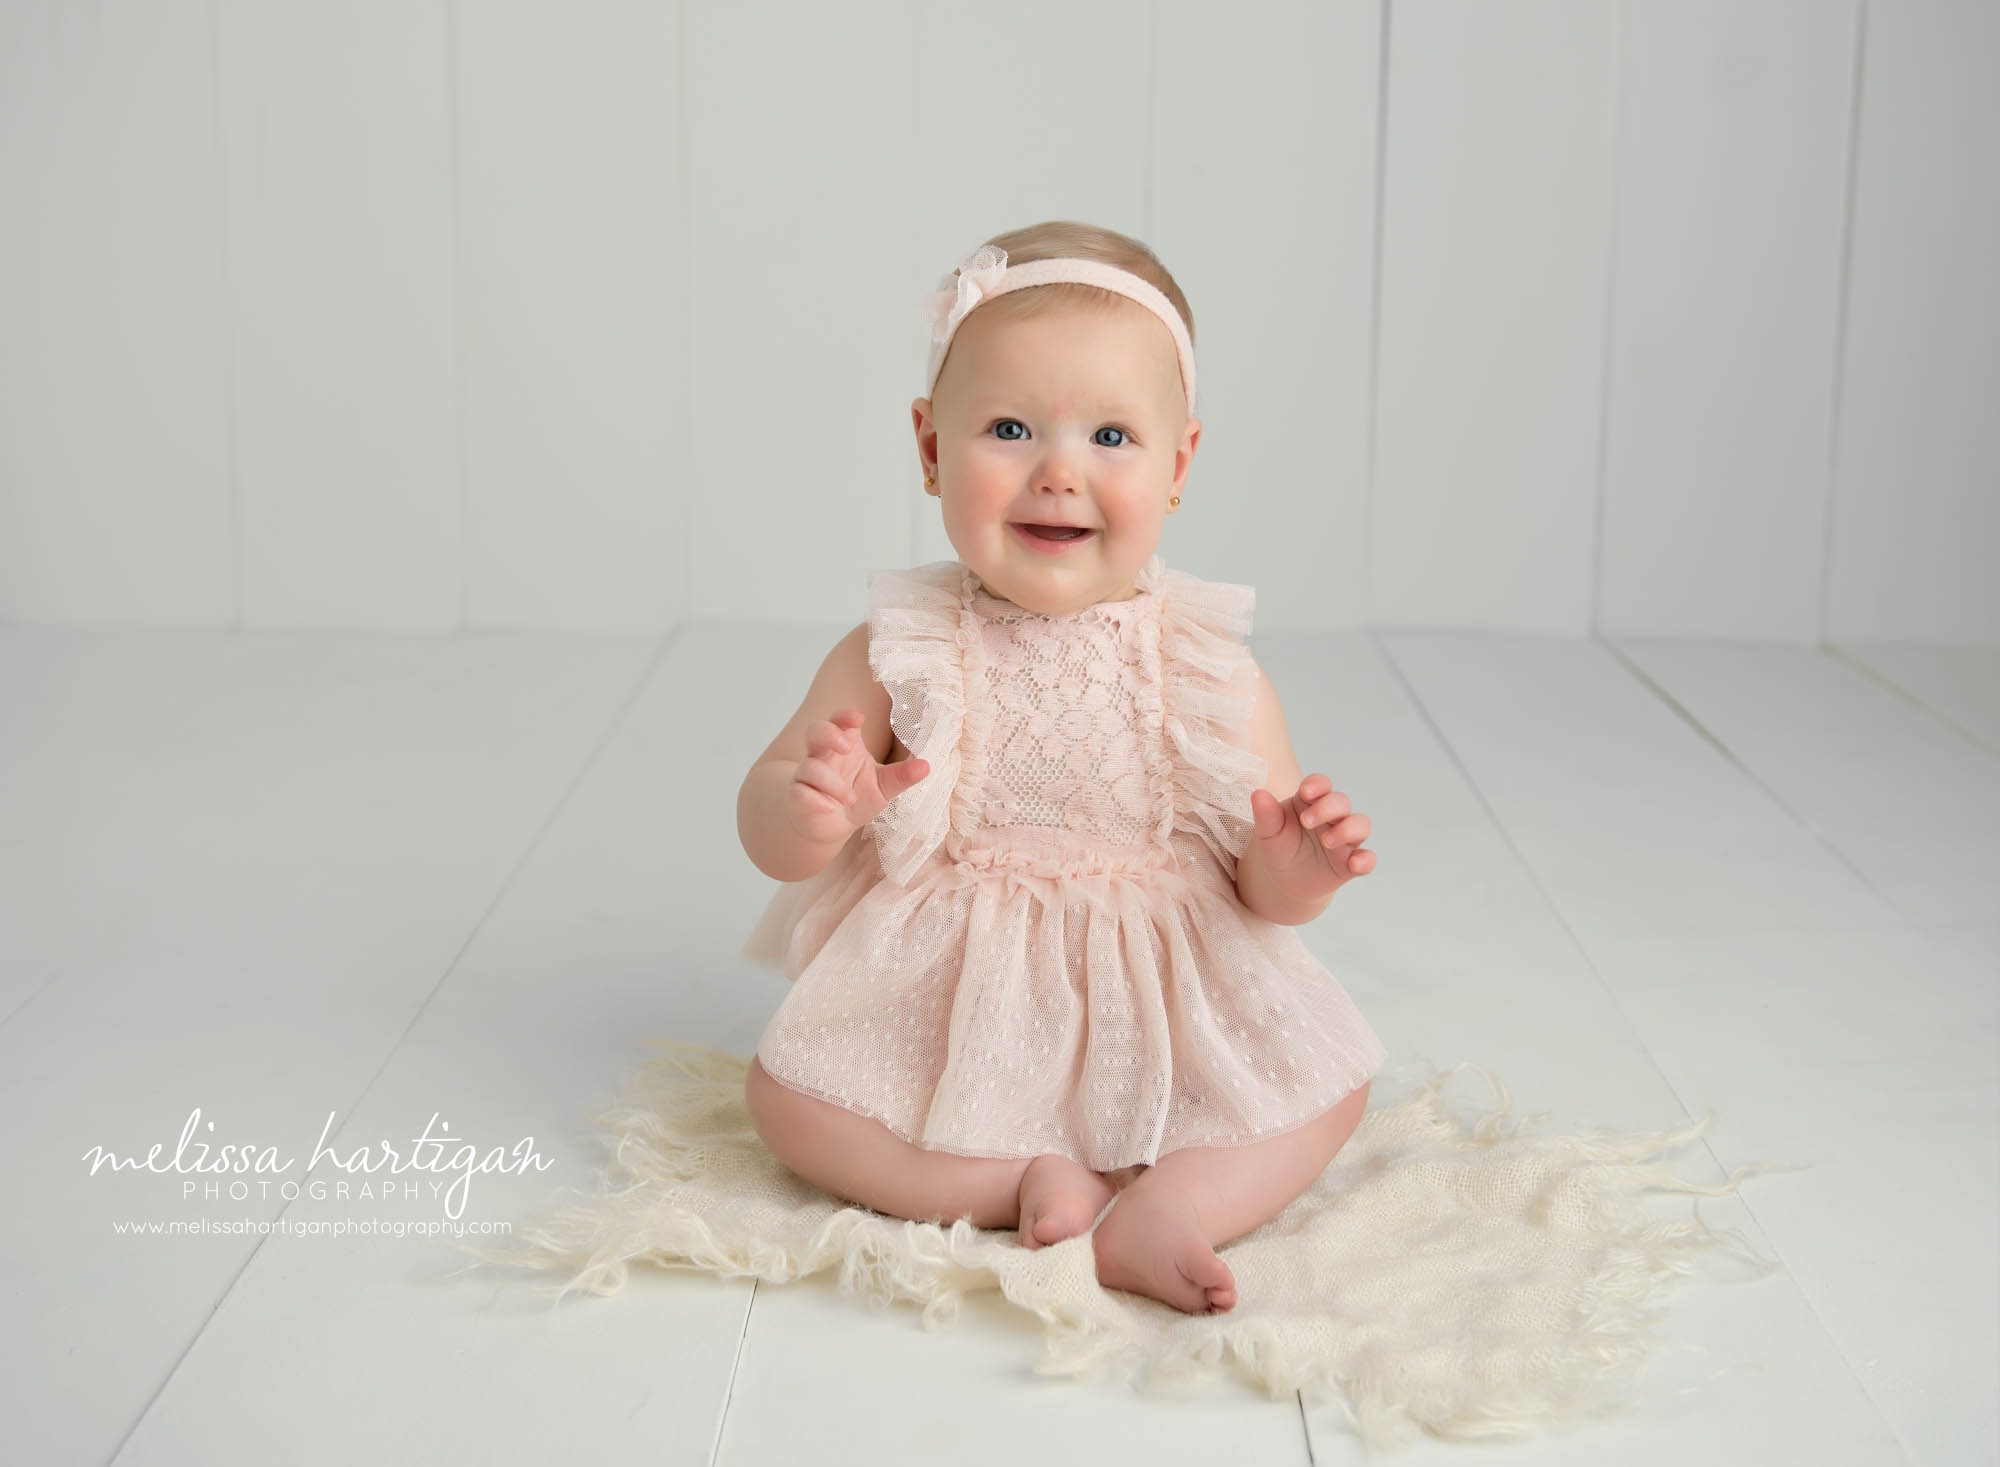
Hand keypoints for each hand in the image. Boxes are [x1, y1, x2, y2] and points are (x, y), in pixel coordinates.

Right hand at [787, 707, 930, 846]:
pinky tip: (828, 808)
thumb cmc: (856, 796)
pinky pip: (798, 793)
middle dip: (828, 733)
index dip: (844, 716)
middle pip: (815, 732)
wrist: (830, 826)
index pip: (839, 720)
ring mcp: (808, 777)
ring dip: (829, 781)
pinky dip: (812, 800)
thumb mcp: (884, 786)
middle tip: (847, 746)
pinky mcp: (799, 798)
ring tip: (850, 797)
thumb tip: (926, 766)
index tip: (858, 719)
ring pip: (809, 767)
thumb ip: (902, 776)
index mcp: (844, 744)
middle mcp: (823, 756)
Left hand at [1247, 773, 1375, 900]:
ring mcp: (1344, 839)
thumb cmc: (1278, 847)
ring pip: (1360, 825)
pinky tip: (1355, 863)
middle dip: (1328, 808)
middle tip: (1307, 821)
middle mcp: (1331, 817)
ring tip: (1327, 841)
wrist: (1280, 881)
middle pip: (1341, 802)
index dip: (1317, 785)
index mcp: (1310, 802)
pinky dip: (1366, 860)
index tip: (1305, 792)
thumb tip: (1258, 793)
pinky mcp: (1349, 863)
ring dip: (1348, 829)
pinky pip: (1367, 859)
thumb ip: (1265, 814)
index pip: (1321, 785)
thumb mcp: (1268, 832)